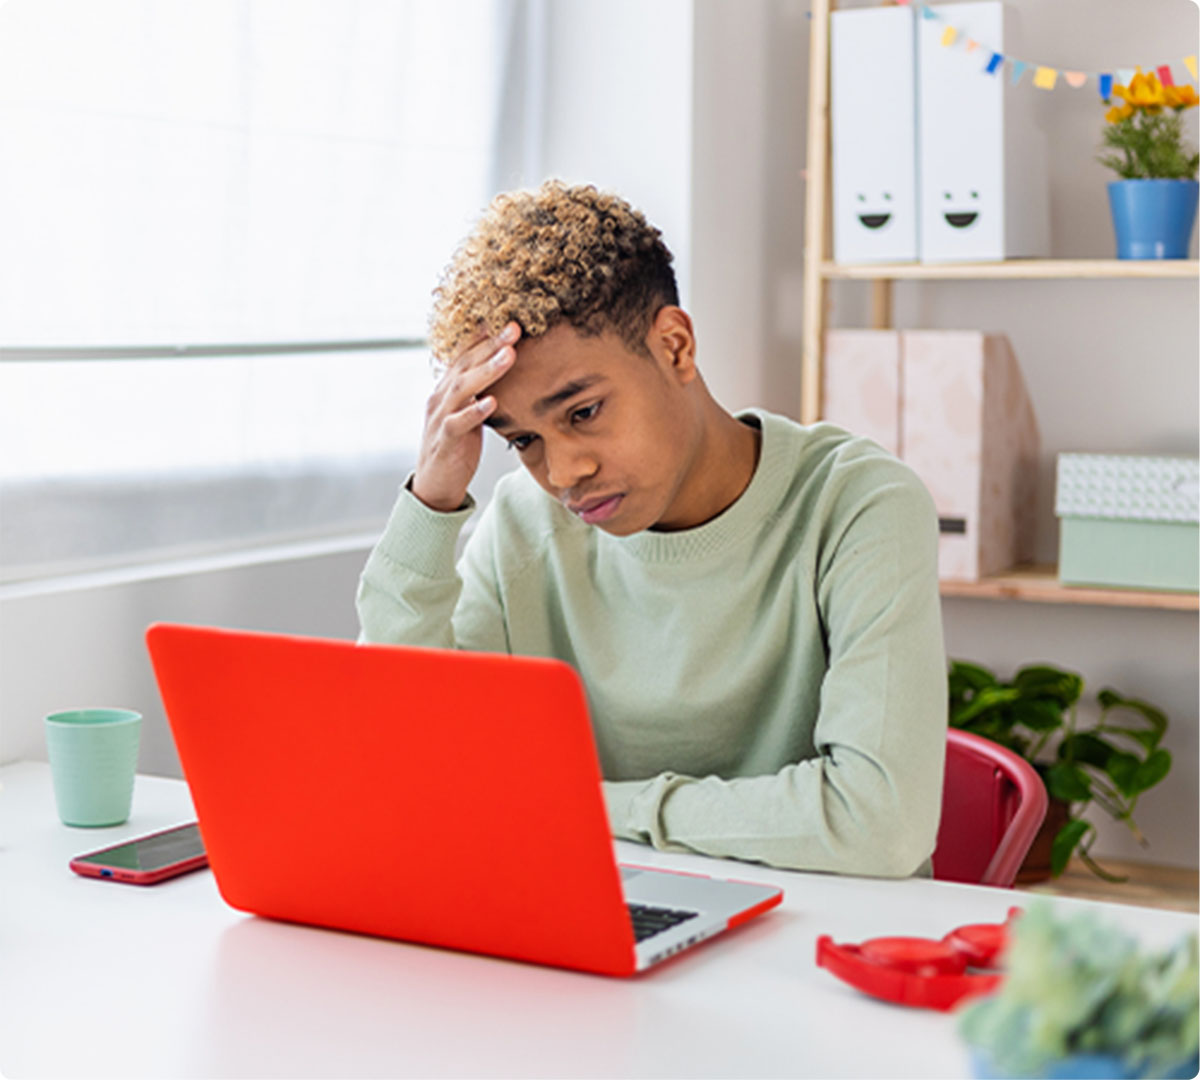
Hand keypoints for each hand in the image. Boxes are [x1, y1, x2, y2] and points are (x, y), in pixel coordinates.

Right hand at [411, 322, 519, 511]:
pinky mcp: (445, 440)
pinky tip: (492, 402)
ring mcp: (440, 418)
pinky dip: (474, 412)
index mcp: (447, 388)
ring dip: (487, 371)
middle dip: (490, 345)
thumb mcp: (468, 413)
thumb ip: (480, 393)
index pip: (465, 356)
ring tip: (509, 356)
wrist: (434, 484)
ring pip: (462, 388)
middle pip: (466, 365)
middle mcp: (440, 397)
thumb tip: (504, 372)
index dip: (485, 337)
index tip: (507, 320)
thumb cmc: (456, 446)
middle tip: (514, 328)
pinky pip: (458, 423)